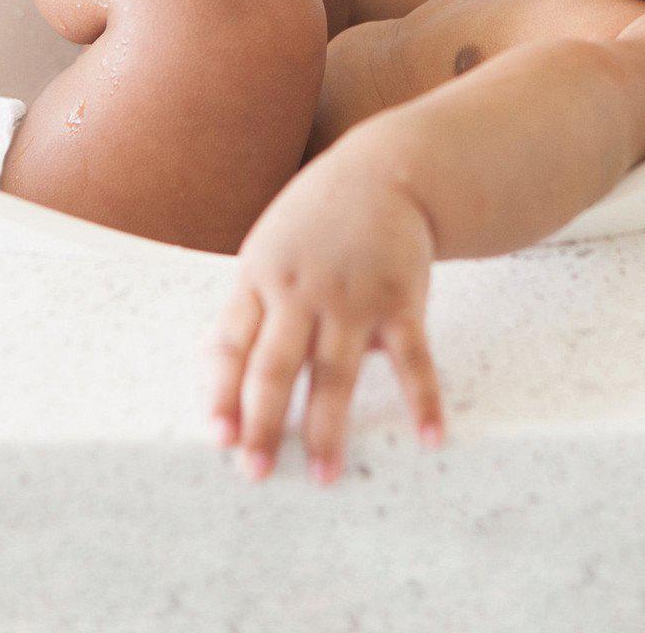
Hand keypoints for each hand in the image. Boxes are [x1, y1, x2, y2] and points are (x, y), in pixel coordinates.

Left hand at [205, 155, 443, 483]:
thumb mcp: (269, 247)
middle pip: (276, 365)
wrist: (388, 169)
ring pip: (336, 372)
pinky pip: (413, 358)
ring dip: (329, 429)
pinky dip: (423, 399)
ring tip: (324, 476)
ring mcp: (353, 295)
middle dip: (264, 423)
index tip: (219, 438)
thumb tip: (215, 371)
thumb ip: (250, 305)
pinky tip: (429, 437)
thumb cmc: (318, 217)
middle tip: (256, 472)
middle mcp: (303, 289)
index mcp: (261, 276)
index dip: (222, 392)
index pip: (232, 344)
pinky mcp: (401, 299)